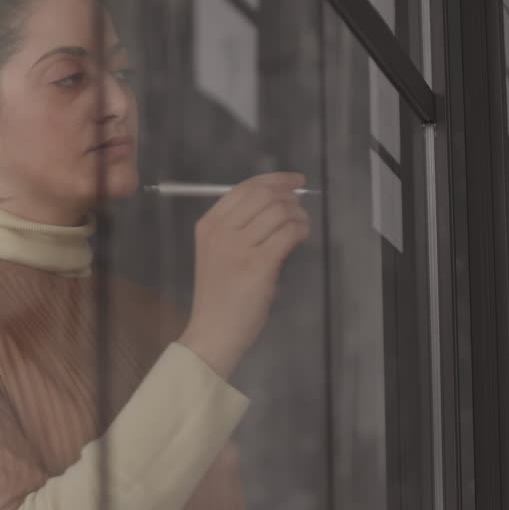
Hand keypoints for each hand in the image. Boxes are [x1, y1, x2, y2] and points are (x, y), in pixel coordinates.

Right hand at [178, 172, 310, 378]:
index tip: (294, 181)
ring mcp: (238, 248)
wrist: (213, 330)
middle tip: (299, 207)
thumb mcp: (217, 252)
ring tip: (301, 226)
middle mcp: (220, 232)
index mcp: (208, 225)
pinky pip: (288, 234)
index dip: (274, 179)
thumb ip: (237, 226)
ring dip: (298, 215)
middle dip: (289, 196)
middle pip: (263, 195)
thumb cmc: (218, 294)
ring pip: (279, 212)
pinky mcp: (258, 265)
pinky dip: (300, 231)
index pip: (243, 187)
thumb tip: (278, 202)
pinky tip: (299, 238)